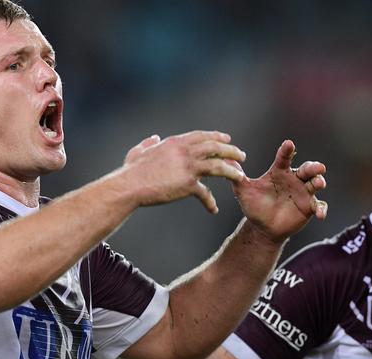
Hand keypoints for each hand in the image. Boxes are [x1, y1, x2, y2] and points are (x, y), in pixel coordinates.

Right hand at [122, 131, 245, 212]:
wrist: (130, 186)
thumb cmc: (132, 171)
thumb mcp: (139, 151)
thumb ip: (148, 143)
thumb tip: (153, 138)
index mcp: (175, 143)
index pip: (202, 136)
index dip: (217, 136)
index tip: (227, 138)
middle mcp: (184, 152)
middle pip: (215, 147)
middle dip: (231, 150)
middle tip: (241, 156)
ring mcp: (188, 167)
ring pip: (218, 166)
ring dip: (231, 170)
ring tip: (240, 175)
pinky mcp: (187, 184)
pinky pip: (205, 192)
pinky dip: (210, 201)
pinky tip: (213, 209)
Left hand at [234, 140, 326, 243]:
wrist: (262, 227)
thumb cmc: (254, 206)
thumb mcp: (243, 192)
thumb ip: (237, 177)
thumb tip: (225, 160)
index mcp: (279, 172)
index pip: (284, 158)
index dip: (287, 151)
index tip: (289, 144)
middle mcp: (294, 180)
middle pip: (307, 169)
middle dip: (313, 167)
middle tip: (318, 167)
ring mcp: (303, 193)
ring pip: (315, 184)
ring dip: (319, 182)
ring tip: (319, 183)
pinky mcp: (309, 207)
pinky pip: (319, 206)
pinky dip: (322, 209)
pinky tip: (320, 214)